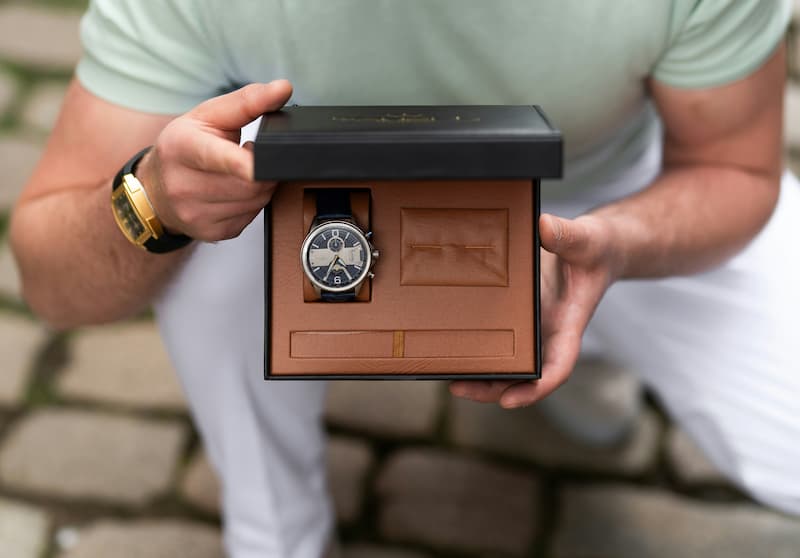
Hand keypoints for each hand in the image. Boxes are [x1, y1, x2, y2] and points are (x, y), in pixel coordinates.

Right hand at [136, 80, 292, 240]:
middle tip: (253, 156)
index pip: (220, 158)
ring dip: (261, 186)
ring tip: (244, 172)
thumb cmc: (183, 148)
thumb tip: (282, 88)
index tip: (260, 163)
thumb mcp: (208, 116)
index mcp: (181, 147)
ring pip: (256, 202)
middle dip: (264, 169)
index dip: (246, 163)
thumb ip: (248, 101)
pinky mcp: (211, 232)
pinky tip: (237, 191)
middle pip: (250, 184)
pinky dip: (252, 203)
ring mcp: (196, 213)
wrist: (154, 191)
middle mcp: (183, 185)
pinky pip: (251, 217)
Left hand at [449, 213, 622, 407]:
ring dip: (482, 378)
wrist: (597, 247)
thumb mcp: (587, 238)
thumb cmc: (596, 248)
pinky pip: (499, 341)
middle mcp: (549, 335)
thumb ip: (568, 235)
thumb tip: (544, 226)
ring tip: (449, 379)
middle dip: (494, 389)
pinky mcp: (520, 319)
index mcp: (569, 325)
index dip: (535, 388)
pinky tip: (453, 351)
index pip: (557, 367)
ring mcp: (534, 330)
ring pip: (509, 365)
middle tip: (458, 387)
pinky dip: (479, 351)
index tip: (510, 400)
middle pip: (525, 376)